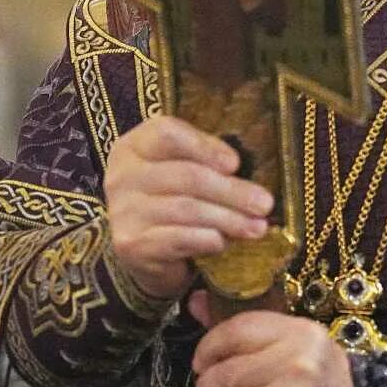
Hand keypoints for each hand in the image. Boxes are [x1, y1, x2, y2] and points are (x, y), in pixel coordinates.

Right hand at [103, 115, 271, 300]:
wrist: (143, 252)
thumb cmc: (171, 201)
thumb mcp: (182, 171)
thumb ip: (205, 162)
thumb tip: (240, 171)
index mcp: (134, 146)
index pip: (166, 133)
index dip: (204, 146)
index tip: (236, 163)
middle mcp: (122, 176)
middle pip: (185, 176)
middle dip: (231, 191)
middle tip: (264, 204)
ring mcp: (123, 212)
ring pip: (186, 209)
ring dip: (228, 219)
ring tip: (257, 227)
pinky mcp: (131, 245)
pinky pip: (178, 239)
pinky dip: (207, 240)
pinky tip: (224, 242)